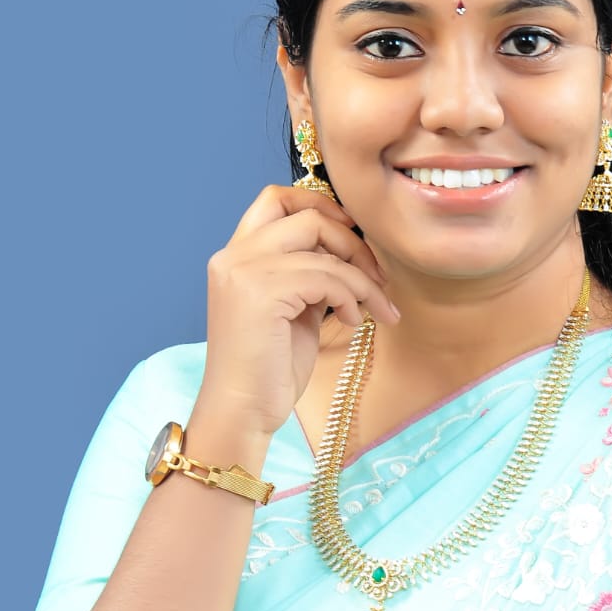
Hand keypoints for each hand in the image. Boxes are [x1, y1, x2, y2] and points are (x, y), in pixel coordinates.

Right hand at [200, 185, 400, 439]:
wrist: (242, 411)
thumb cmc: (269, 368)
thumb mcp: (292, 307)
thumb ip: (308, 274)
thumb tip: (349, 252)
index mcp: (236, 256)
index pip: (276, 199)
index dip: (320, 206)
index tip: (352, 233)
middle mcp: (234, 256)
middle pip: (306, 215)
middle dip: (352, 242)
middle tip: (377, 276)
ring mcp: (244, 272)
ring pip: (323, 249)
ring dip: (361, 278)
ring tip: (374, 308)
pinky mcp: (261, 293)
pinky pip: (327, 277)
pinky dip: (351, 296)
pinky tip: (352, 321)